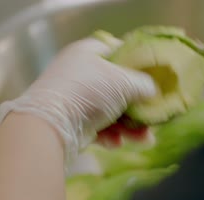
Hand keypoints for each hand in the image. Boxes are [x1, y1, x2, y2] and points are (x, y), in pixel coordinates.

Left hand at [0, 38, 155, 162]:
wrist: (50, 125)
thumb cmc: (88, 92)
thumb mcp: (123, 82)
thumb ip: (144, 84)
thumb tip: (152, 90)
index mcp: (88, 53)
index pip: (117, 51)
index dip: (136, 62)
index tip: (152, 76)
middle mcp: (79, 74)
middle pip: (117, 87)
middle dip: (137, 105)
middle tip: (153, 115)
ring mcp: (74, 99)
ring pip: (110, 111)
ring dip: (129, 126)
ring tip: (145, 139)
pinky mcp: (71, 123)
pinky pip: (97, 127)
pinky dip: (110, 135)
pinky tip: (117, 144)